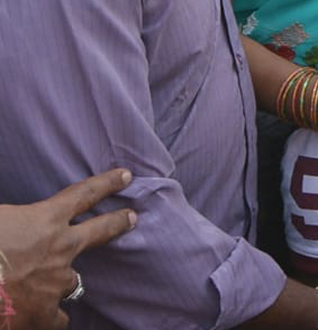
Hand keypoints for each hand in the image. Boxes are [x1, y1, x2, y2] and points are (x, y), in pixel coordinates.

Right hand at [0, 168, 136, 329]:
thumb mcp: (2, 217)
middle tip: (131, 218)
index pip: (85, 194)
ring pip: (73, 282)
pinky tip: (52, 320)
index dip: (107, 183)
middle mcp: (61, 247)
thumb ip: (19, 219)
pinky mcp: (44, 311)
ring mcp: (56, 280)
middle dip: (117, 223)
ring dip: (63, 283)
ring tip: (54, 286)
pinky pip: (59, 319)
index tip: (126, 176)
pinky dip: (55, 319)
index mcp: (46, 218)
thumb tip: (20, 222)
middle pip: (100, 231)